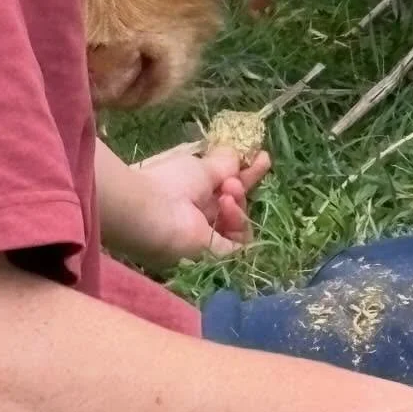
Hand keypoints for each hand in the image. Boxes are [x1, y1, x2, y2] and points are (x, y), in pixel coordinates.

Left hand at [113, 144, 271, 270]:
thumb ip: (226, 164)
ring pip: (241, 224)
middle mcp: (203, 216)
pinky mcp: (214, 255)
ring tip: (226, 194)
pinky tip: (228, 203)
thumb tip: (241, 156)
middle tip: (232, 182)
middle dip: (241, 188)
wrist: (148, 212)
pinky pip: (239, 244)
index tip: (264, 158)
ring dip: (238, 205)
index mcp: (197, 194)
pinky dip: (238, 221)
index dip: (247, 174)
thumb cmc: (170, 184)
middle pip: (238, 205)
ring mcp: (209, 236)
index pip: (230, 186)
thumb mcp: (202, 167)